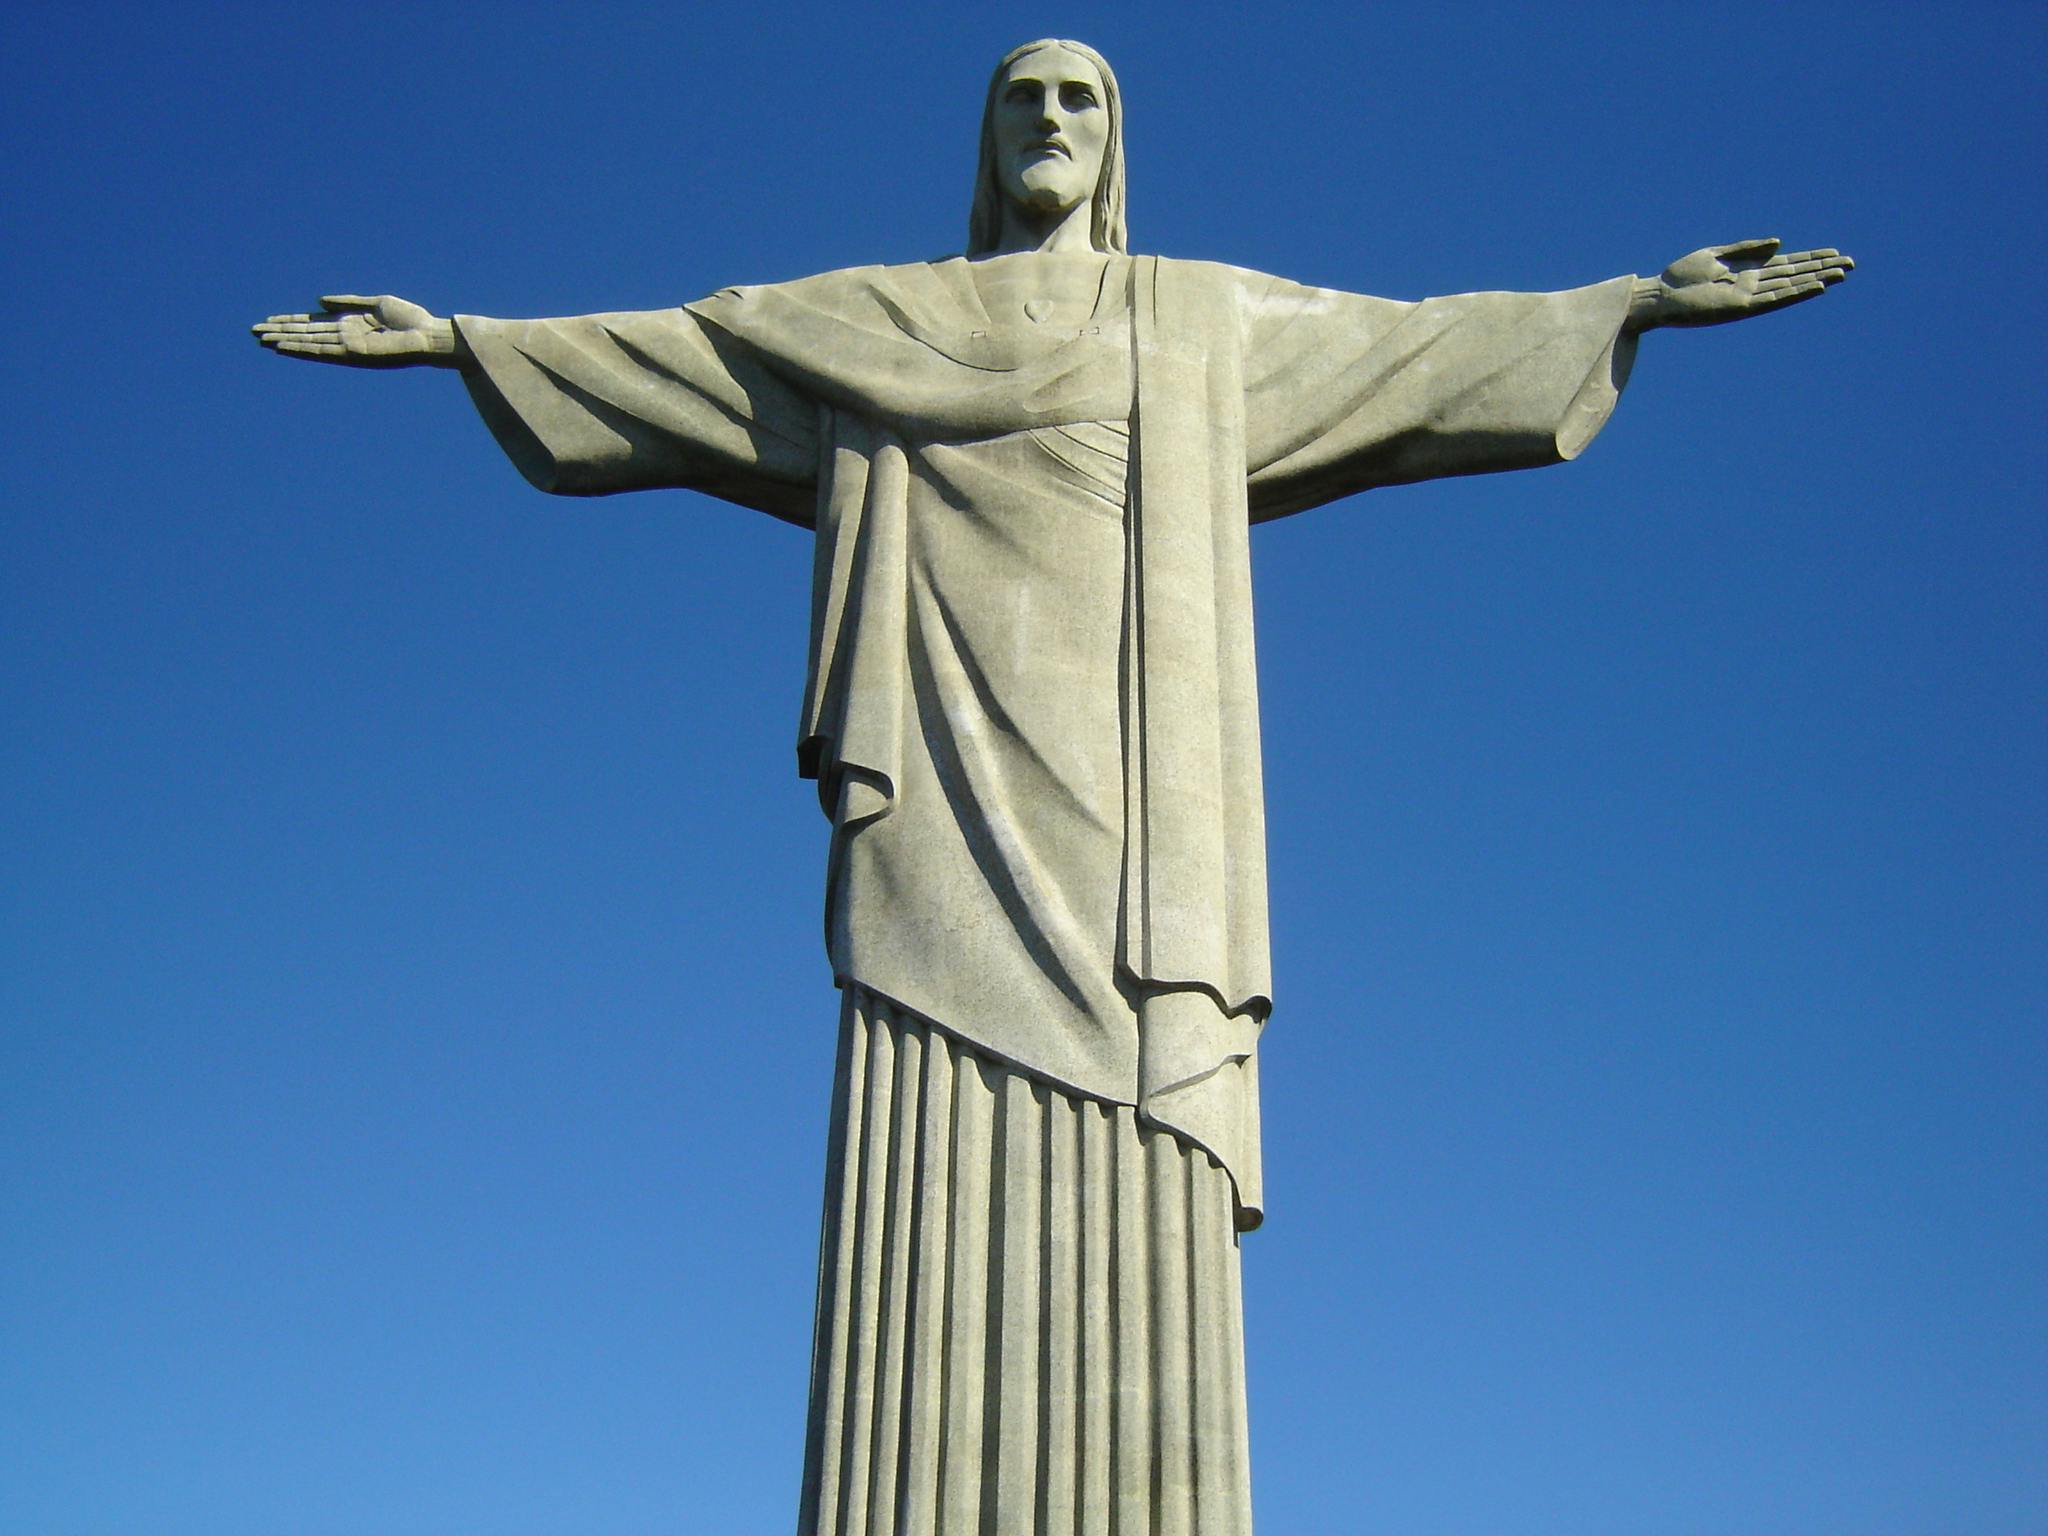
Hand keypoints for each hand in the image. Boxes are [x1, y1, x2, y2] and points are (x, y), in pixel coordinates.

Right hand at [251, 294, 459, 366]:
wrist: (428, 335)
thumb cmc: (409, 320)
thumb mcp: (375, 304)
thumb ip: (347, 302)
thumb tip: (318, 301)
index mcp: (349, 324)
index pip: (312, 324)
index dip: (290, 322)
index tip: (268, 321)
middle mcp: (345, 337)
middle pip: (305, 334)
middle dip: (280, 332)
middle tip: (253, 332)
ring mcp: (347, 347)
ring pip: (308, 343)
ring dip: (284, 341)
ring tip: (261, 339)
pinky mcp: (353, 354)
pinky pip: (322, 351)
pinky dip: (302, 350)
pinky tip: (283, 348)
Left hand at [1636, 239, 1853, 329]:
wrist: (1659, 296)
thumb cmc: (1680, 277)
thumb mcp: (1716, 255)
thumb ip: (1748, 249)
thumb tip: (1780, 243)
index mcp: (1747, 271)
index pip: (1787, 264)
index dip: (1811, 258)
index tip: (1835, 253)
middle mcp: (1753, 285)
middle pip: (1795, 274)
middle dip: (1822, 268)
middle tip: (1851, 263)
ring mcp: (1749, 297)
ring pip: (1791, 287)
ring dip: (1816, 280)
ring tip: (1842, 274)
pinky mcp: (1741, 307)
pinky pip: (1775, 299)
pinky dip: (1796, 293)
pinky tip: (1816, 286)